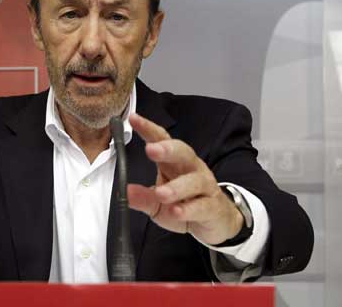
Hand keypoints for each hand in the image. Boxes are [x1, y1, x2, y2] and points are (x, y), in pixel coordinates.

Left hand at [127, 113, 242, 244]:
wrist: (216, 221)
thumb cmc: (185, 204)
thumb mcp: (158, 204)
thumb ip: (142, 197)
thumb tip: (124, 191)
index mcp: (174, 163)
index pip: (162, 140)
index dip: (148, 129)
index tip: (133, 119)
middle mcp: (192, 169)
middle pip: (183, 152)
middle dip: (167, 149)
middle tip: (151, 149)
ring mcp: (205, 187)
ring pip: (194, 181)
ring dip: (177, 187)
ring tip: (161, 193)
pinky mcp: (214, 207)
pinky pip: (203, 206)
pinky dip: (190, 209)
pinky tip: (178, 211)